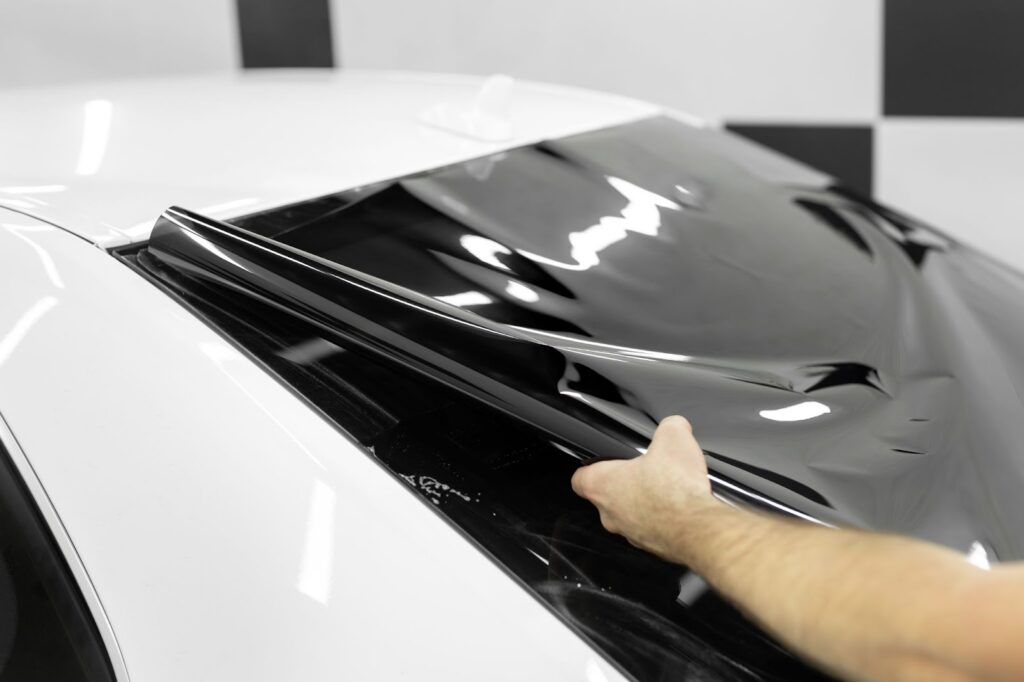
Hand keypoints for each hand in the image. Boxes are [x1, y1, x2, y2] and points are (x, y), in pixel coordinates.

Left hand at [571, 415, 719, 561]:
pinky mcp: (652, 546)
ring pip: (629, 515)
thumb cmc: (676, 490)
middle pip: (606, 497)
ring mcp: (630, 533)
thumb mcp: (673, 437)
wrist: (698, 528)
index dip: (591, 467)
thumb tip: (675, 426)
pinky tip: (680, 506)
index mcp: (602, 486)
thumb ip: (669, 426)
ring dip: (644, 503)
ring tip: (668, 488)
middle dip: (625, 484)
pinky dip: (662, 519)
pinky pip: (651, 529)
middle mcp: (610, 514)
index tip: (603, 462)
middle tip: (646, 471)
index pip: (580, 478)